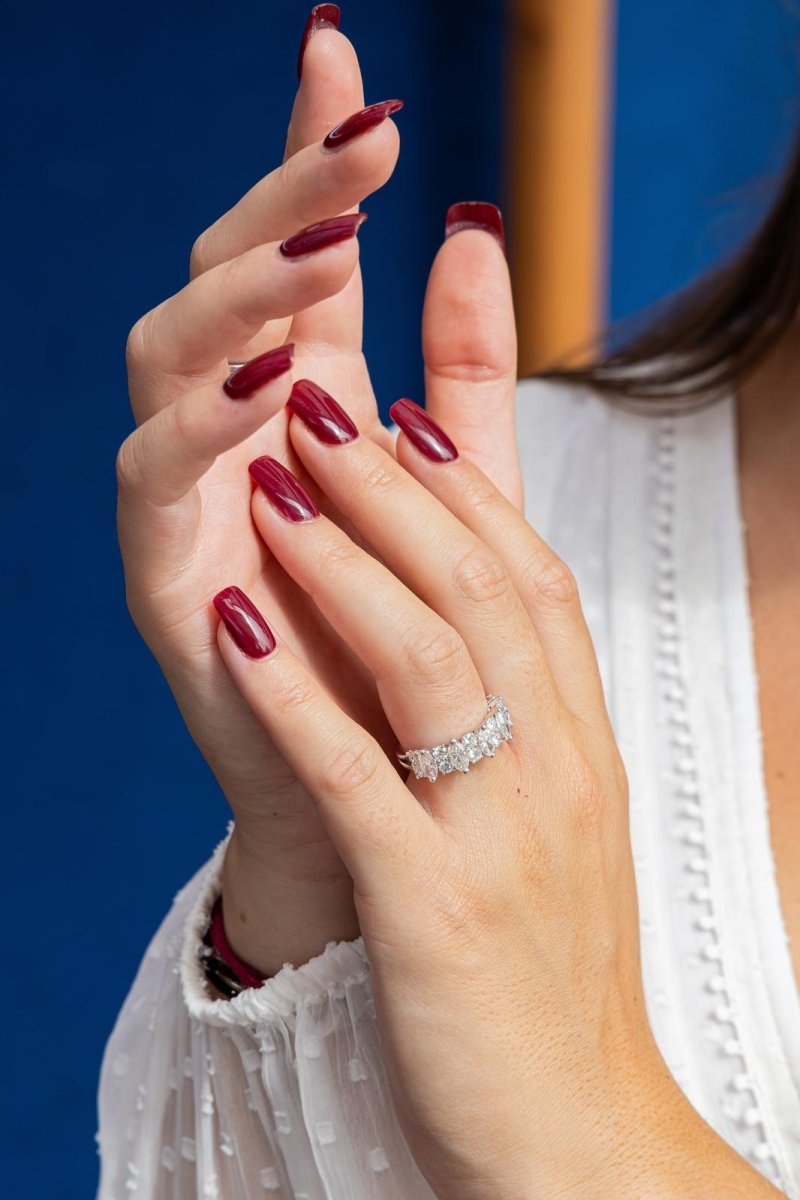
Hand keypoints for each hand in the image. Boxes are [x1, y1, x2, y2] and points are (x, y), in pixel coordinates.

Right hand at [116, 11, 518, 970]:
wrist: (382, 784)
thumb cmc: (414, 634)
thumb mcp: (460, 486)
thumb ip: (465, 366)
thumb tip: (475, 225)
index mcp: (306, 398)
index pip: (300, 252)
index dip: (309, 154)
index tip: (342, 54)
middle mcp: (235, 429)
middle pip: (232, 279)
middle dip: (287, 200)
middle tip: (359, 139)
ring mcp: (191, 493)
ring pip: (171, 357)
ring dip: (240, 297)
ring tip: (319, 250)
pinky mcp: (163, 571)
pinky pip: (159, 478)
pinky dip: (204, 421)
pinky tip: (266, 381)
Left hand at [211, 393, 782, 1199]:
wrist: (579, 1133)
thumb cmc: (551, 972)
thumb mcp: (553, 827)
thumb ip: (522, 726)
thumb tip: (472, 635)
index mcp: (579, 744)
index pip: (533, 581)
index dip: (467, 492)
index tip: (402, 422)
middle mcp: (553, 769)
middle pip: (482, 590)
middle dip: (397, 492)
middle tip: (322, 411)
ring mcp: (500, 835)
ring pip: (434, 658)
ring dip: (350, 565)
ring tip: (277, 491)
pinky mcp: (435, 912)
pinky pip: (362, 778)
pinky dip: (297, 694)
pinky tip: (239, 630)